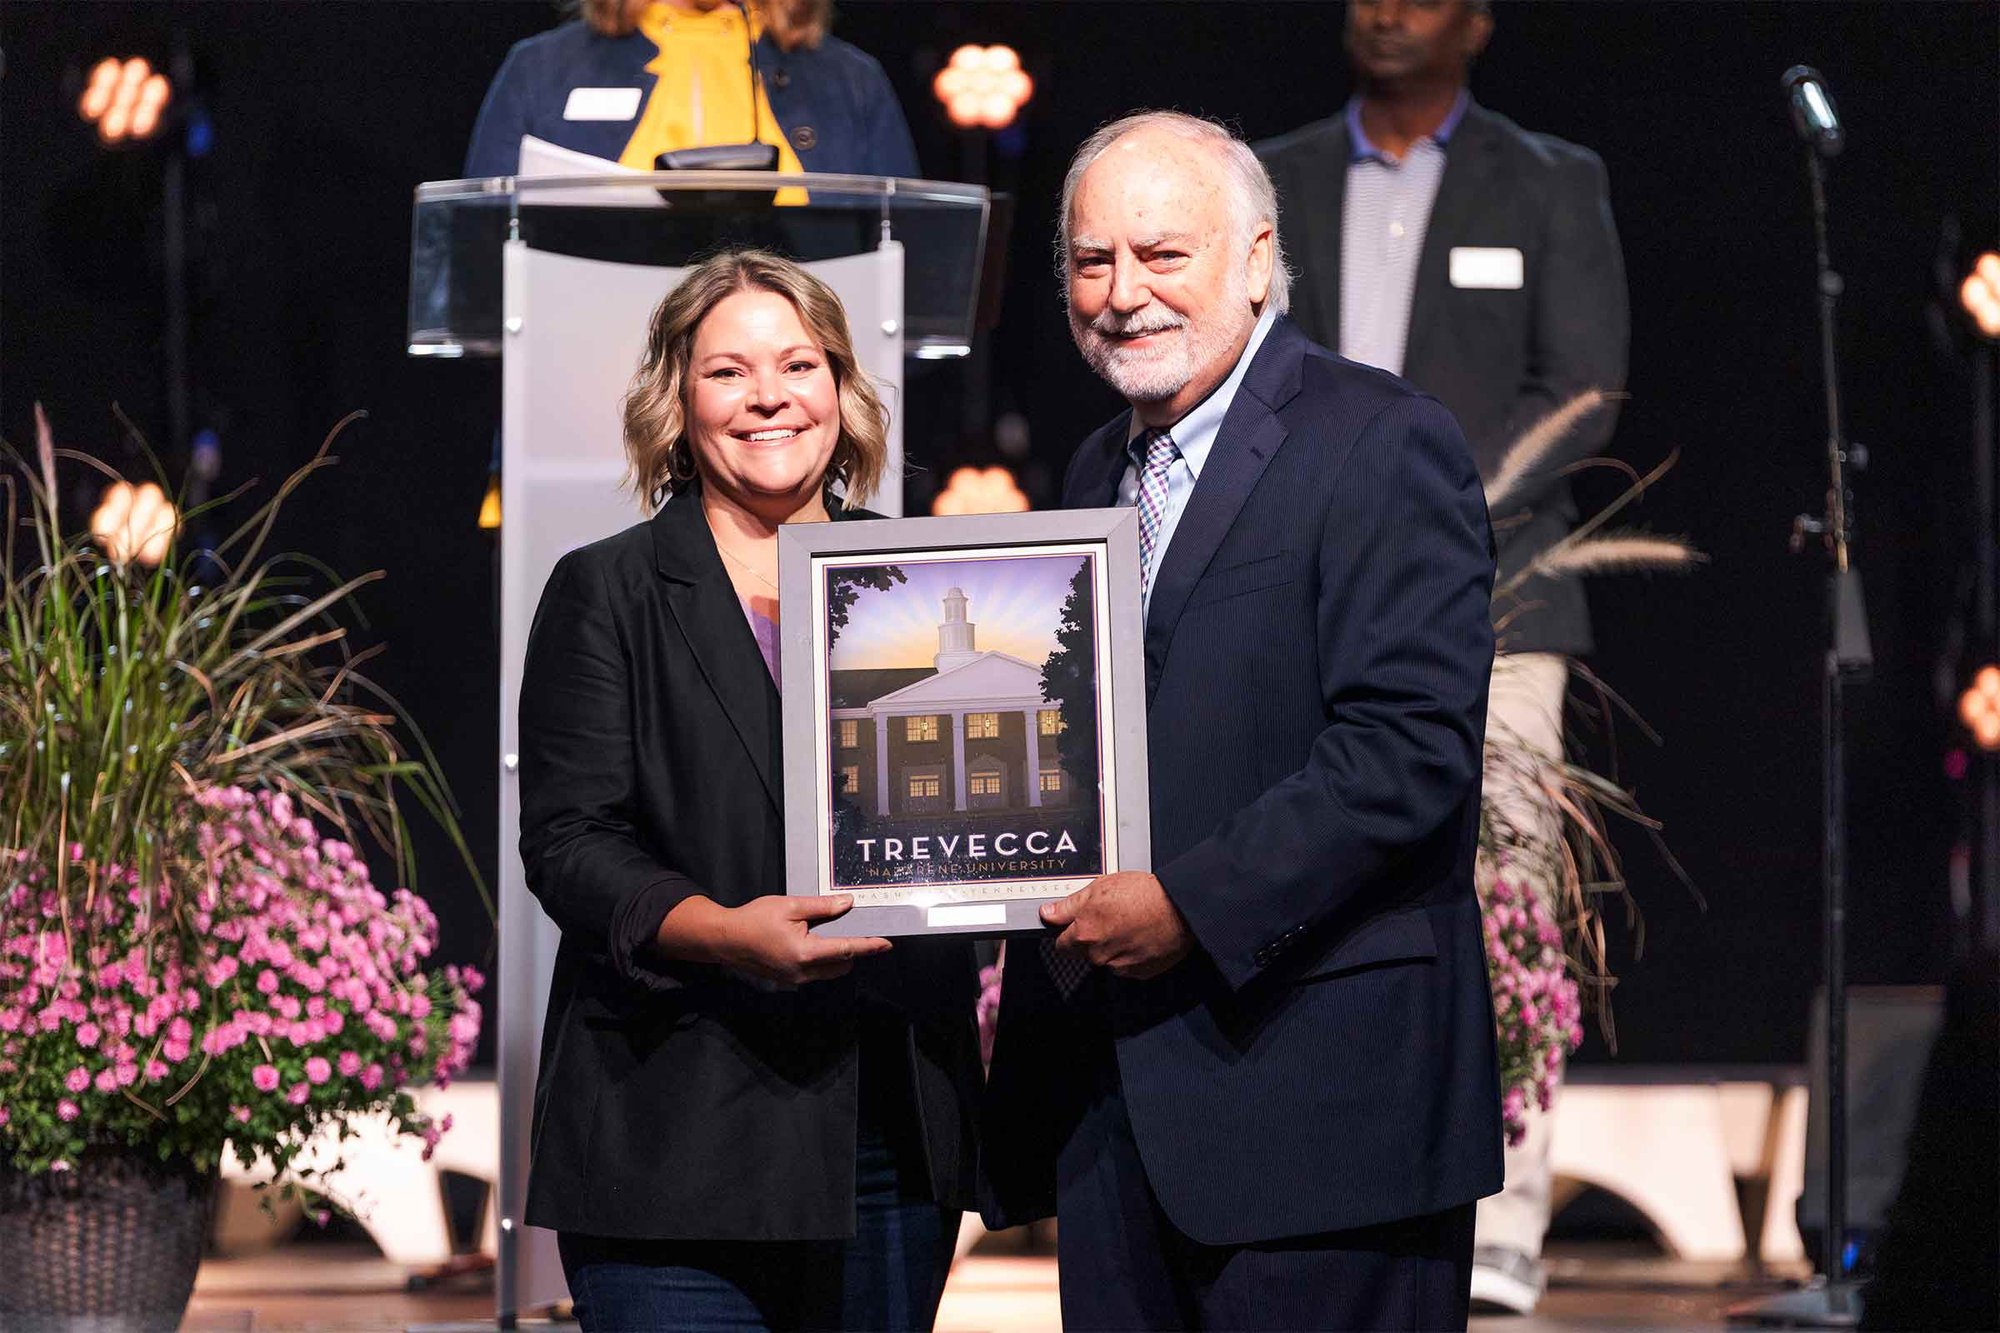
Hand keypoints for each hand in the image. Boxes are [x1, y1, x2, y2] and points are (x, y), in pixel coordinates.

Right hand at [660, 894, 891, 985]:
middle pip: (842, 965)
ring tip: (834, 935)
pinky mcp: (788, 980)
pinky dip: (823, 961)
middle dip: (853, 951)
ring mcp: (795, 979)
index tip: (887, 943)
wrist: (725, 939)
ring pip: (830, 972)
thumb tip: (848, 904)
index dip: (869, 946)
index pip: (846, 950)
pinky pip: (815, 973)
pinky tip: (814, 942)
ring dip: (838, 957)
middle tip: (857, 930)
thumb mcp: (790, 906)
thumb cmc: (755, 919)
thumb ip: (822, 907)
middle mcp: (803, 971)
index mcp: (805, 952)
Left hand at [1039, 872, 1193, 979]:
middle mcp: (1099, 955)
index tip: (1074, 927)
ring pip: (1106, 960)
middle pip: (1083, 953)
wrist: (1180, 908)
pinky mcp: (1139, 973)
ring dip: (1111, 947)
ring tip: (1129, 925)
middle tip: (1108, 920)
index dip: (1068, 934)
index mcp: (1085, 934)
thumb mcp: (1099, 888)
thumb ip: (1069, 905)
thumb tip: (1048, 914)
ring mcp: (1120, 966)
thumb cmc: (1144, 895)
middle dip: (1090, 940)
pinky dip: (1130, 955)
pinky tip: (1139, 936)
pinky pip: (1126, 966)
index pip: (1061, 945)